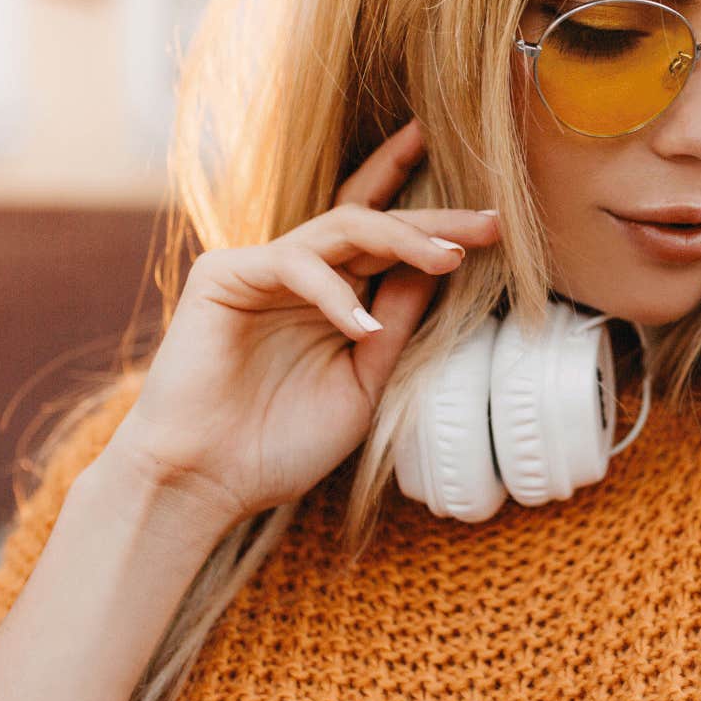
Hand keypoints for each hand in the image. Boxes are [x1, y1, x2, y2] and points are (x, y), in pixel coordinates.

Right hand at [102, 118, 497, 530]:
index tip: (495, 220)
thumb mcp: (363, 380)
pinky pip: (293, 263)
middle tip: (489, 218)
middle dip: (433, 217)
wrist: (204, 483)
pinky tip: (362, 326)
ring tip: (450, 258)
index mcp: (333, 296)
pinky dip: (334, 294)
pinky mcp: (224, 275)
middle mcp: (300, 273)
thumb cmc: (279, 443)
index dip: (434, 221)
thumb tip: (445, 267)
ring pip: (341, 227)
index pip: (386, 240)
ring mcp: (261, 268)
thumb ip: (397, 323)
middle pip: (373, 220)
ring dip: (401, 238)